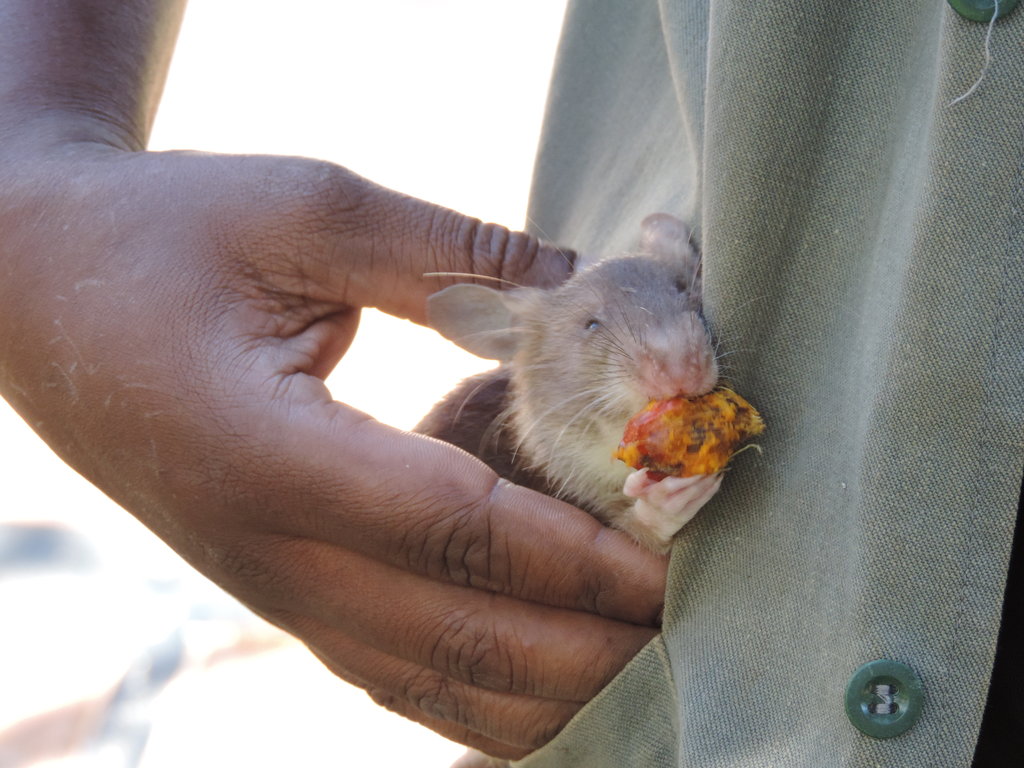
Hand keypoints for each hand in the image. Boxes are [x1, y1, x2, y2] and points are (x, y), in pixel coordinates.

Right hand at [0, 144, 667, 759]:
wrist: (35, 291)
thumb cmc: (160, 237)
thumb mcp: (302, 208)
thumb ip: (450, 250)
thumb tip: (581, 283)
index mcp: (268, 453)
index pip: (459, 530)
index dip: (580, 554)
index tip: (677, 562)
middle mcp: (267, 551)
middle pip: (460, 640)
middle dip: (589, 642)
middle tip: (691, 616)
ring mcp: (270, 588)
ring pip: (432, 688)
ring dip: (547, 683)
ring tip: (638, 647)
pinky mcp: (279, 591)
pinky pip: (396, 674)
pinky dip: (485, 686)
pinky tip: (550, 658)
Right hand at [622, 470, 722, 551]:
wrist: (652, 524)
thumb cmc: (646, 498)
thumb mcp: (635, 489)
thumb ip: (636, 480)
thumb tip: (643, 469)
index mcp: (654, 495)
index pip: (669, 485)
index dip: (683, 476)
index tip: (691, 462)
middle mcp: (668, 504)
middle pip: (689, 488)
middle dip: (701, 474)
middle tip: (709, 459)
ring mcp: (681, 510)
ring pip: (699, 493)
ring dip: (710, 479)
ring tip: (717, 464)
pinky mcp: (691, 513)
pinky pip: (704, 499)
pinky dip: (713, 487)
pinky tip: (719, 477)